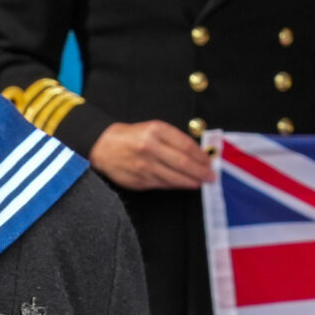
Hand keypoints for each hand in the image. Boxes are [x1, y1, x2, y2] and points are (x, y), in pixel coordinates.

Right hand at [89, 119, 212, 189]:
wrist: (104, 146)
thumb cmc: (133, 136)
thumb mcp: (153, 129)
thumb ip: (174, 140)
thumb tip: (198, 155)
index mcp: (156, 131)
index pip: (186, 145)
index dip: (200, 156)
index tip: (209, 161)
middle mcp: (150, 147)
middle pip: (183, 163)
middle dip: (201, 172)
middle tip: (211, 176)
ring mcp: (144, 166)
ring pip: (175, 177)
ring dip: (191, 181)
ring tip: (201, 182)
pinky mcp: (140, 180)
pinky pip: (163, 184)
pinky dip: (176, 185)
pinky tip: (184, 184)